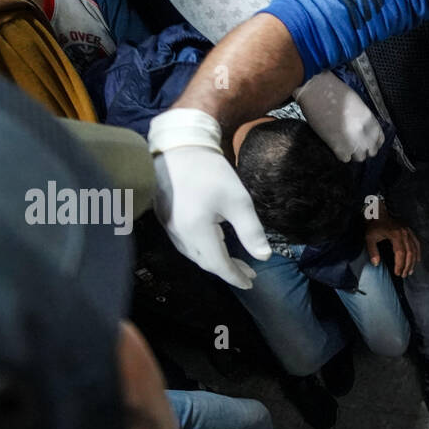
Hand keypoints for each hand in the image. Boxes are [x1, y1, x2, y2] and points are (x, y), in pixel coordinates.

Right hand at [148, 108, 270, 288]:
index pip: (218, 264)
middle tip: (248, 273)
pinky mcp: (164, 218)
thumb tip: (264, 257)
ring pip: (193, 254)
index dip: (235, 276)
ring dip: (214, 261)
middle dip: (227, 270)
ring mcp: (168, 226)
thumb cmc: (210, 171)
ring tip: (235, 262)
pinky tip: (215, 245)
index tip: (251, 282)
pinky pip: (185, 243)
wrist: (178, 146)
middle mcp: (178, 233)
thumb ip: (251, 231)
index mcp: (196, 231)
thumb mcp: (238, 201)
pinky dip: (202, 250)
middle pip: (205, 262)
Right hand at [293, 73, 383, 162]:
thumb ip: (362, 119)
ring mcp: (353, 143)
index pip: (380, 140)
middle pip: (371, 152)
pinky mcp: (338, 147)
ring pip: (359, 158)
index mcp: (371, 121)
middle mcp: (366, 135)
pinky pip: (345, 159)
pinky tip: (336, 146)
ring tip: (344, 145)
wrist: (317, 91)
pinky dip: (341, 154)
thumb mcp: (357, 104)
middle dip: (363, 149)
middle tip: (354, 143)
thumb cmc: (335, 91)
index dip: (373, 142)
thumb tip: (361, 129)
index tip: (366, 141)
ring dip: (353, 153)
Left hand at [365, 207, 421, 277]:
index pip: (400, 253)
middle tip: (403, 275)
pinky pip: (417, 243)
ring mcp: (409, 231)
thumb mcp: (370, 237)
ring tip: (409, 271)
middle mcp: (404, 233)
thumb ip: (372, 250)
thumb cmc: (374, 226)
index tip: (397, 273)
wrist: (380, 213)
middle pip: (409, 253)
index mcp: (395, 234)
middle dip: (407, 265)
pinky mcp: (410, 231)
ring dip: (413, 262)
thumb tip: (375, 264)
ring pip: (415, 249)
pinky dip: (418, 252)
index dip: (400, 264)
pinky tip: (417, 260)